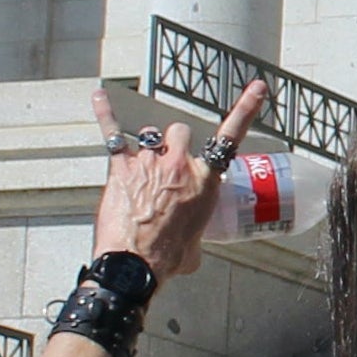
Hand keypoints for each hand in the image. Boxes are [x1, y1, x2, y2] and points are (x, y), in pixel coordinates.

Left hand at [92, 78, 262, 283]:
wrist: (135, 267)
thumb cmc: (167, 259)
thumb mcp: (195, 243)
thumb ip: (195, 229)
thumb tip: (188, 238)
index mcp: (205, 182)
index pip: (230, 138)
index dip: (246, 109)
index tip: (256, 89)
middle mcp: (180, 165)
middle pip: (180, 132)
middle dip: (175, 144)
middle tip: (168, 165)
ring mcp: (149, 163)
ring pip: (151, 136)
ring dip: (148, 149)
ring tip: (141, 171)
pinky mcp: (122, 168)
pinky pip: (114, 133)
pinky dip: (106, 114)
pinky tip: (100, 97)